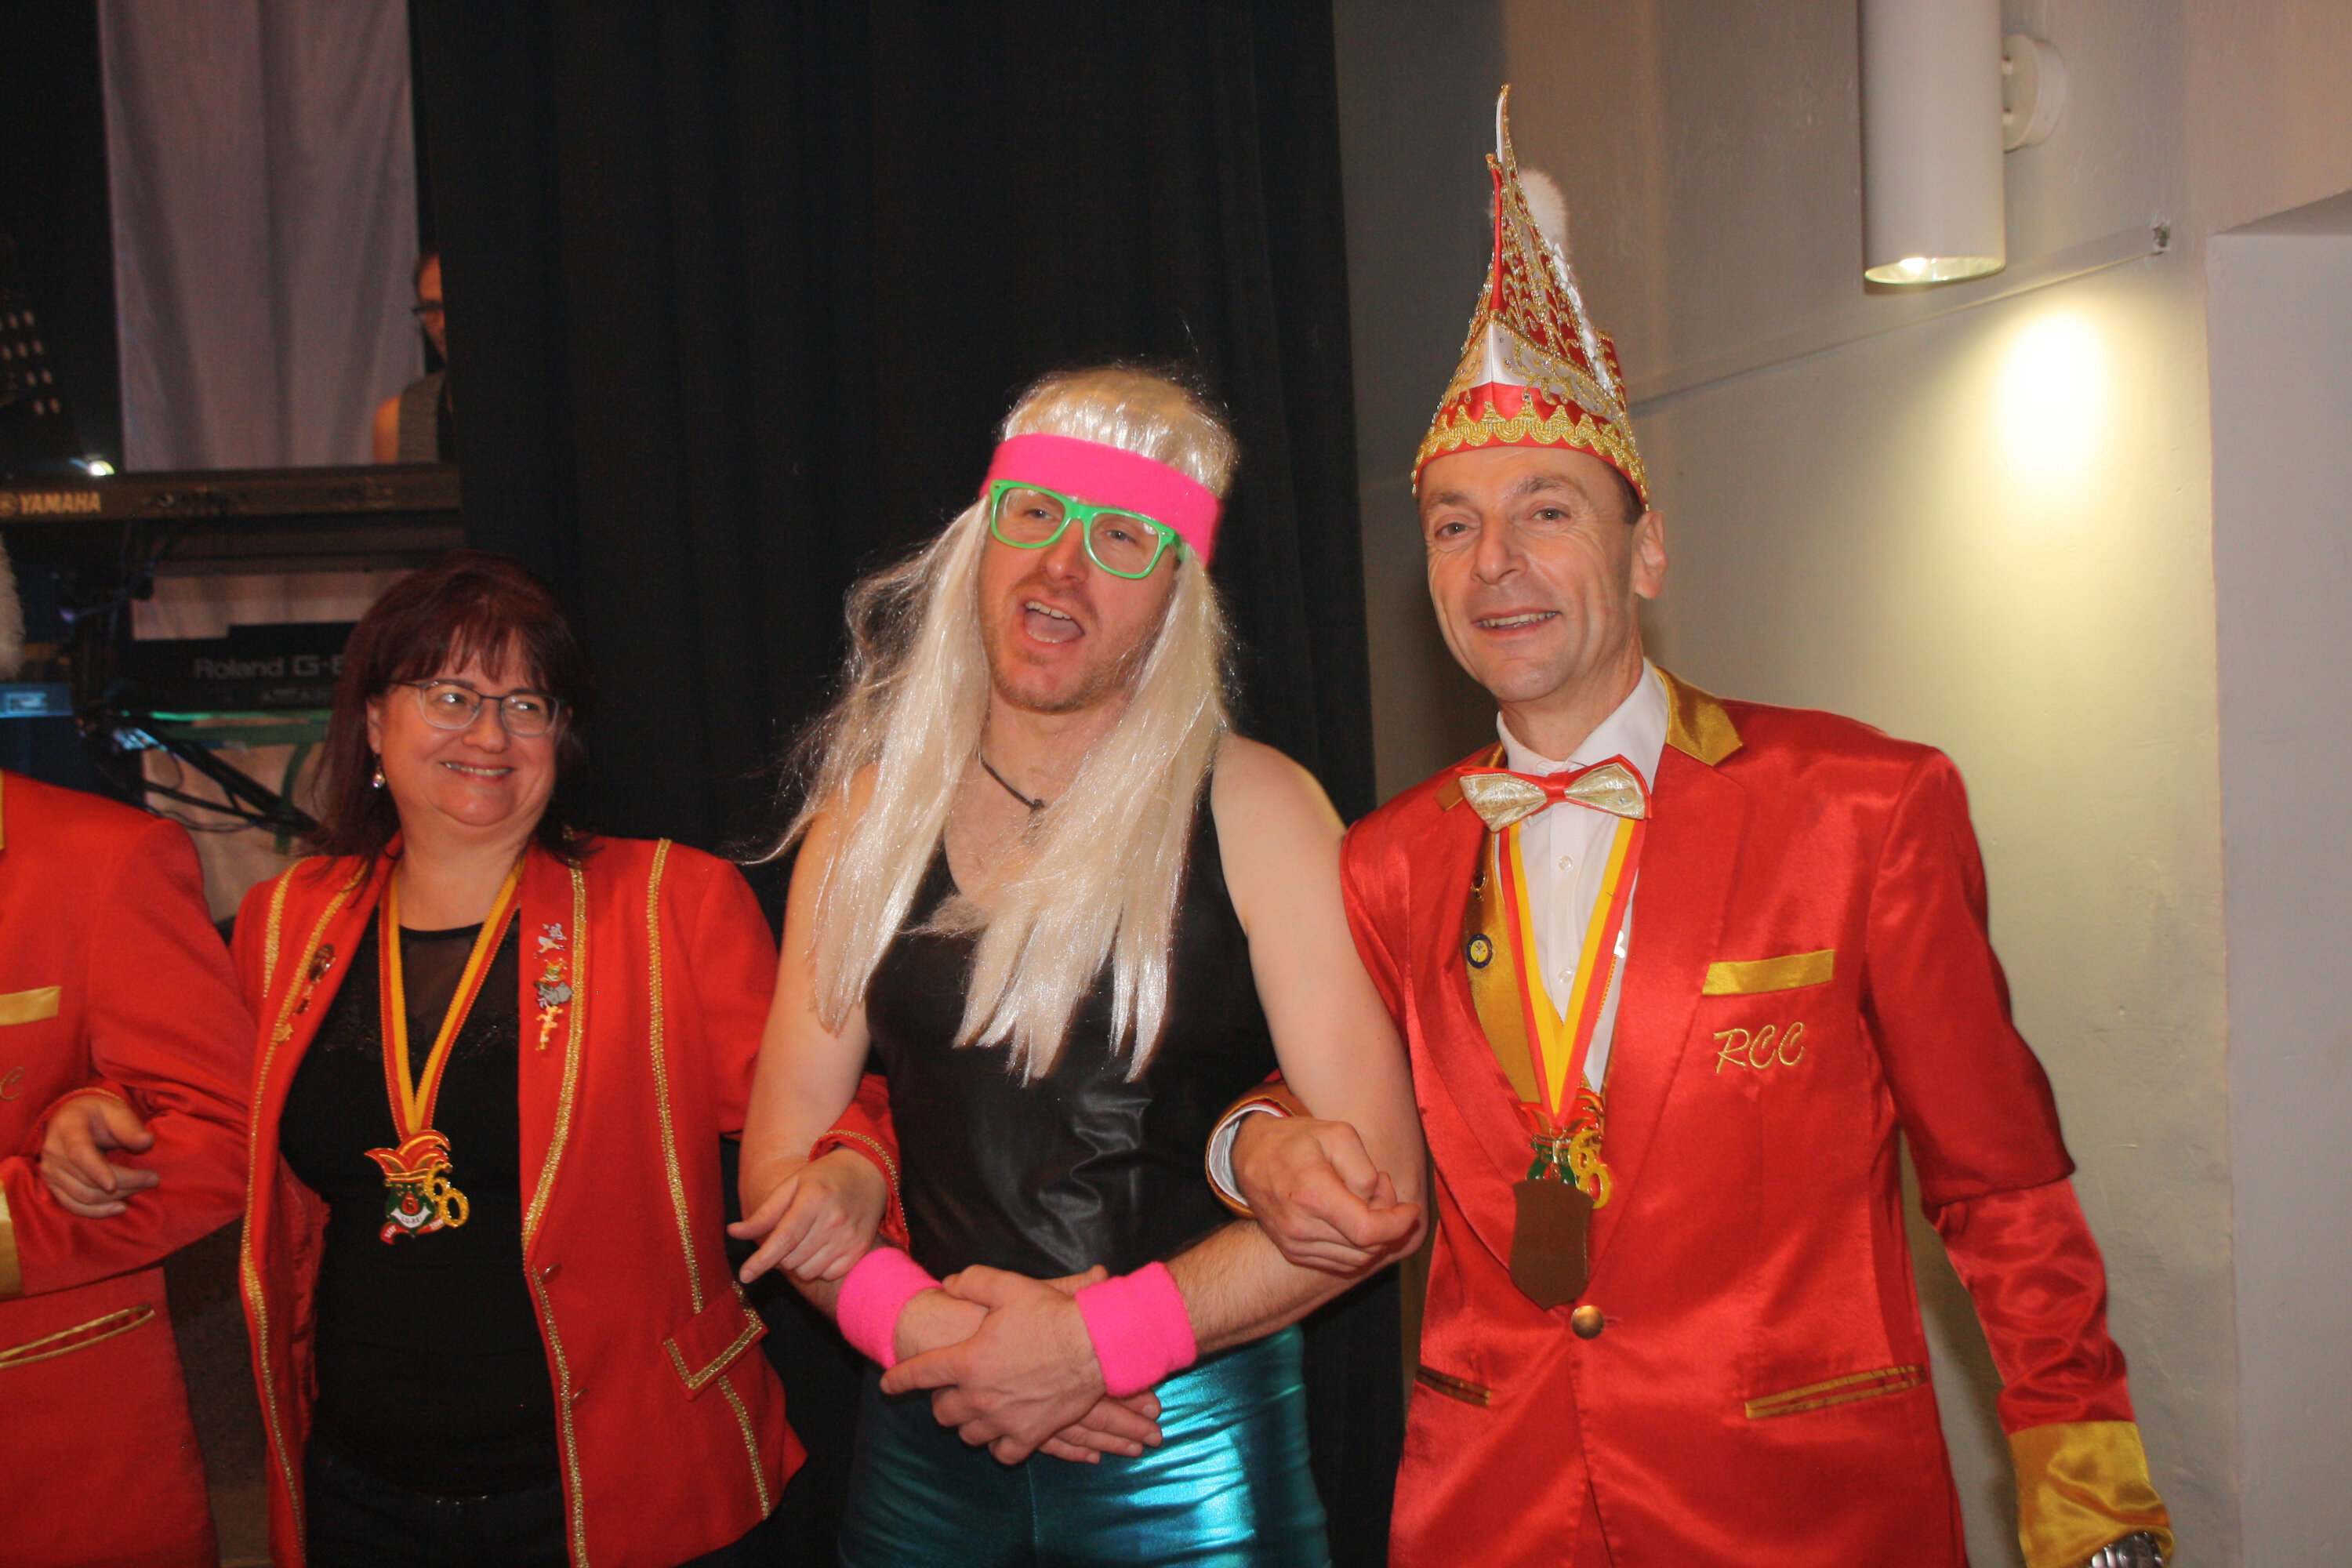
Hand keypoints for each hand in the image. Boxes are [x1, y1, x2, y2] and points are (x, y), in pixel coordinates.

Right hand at [39, 1093, 156, 1218]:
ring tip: (141, 1187)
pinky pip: (73, 1205)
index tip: (115, 1184)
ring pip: (82, 1195)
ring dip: (114, 1197)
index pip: (79, 1153)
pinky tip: (120, 1208)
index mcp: (67, 1127)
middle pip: (85, 1179)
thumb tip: (147, 1142)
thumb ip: (129, 1127)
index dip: (96, 1170)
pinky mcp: (53, 1185)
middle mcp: (53, 1151)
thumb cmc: (99, 1114)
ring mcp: (50, 1171)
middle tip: (152, 1178)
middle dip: (123, 1183)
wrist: (75, 1118)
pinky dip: (96, 1211)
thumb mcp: (116, 1112)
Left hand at [730, 1148, 887, 1282]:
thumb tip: (733, 1232)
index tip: (745, 1276)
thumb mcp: (791, 1185)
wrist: (869, 1172)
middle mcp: (834, 1220)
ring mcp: (849, 1237)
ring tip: (803, 1242)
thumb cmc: (823, 1177)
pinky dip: (818, 1268)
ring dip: (797, 1263)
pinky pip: (828, 1274)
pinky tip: (821, 1248)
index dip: (761, 1260)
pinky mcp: (859, 1249)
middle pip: (792, 1259)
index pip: (783, 1239)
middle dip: (779, 1256)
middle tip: (785, 1238)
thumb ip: (764, 1213)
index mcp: (814, 1199)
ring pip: (808, 1271)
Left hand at [881, 1264, 1113, 1464]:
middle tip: (952, 1390)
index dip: (899, 1380)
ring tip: (976, 1411)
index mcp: (967, 1361)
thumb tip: (948, 1284)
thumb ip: (972, 1282)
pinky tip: (1003, 1433)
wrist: (1095, 1346)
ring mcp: (1004, 1420)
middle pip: (942, 1411)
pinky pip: (1003, 1453)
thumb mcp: (1008, 1286)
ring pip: (968, 1435)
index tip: (888, 1386)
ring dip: (968, 1424)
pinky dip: (998, 1445)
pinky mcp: (1030, 1435)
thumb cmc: (1051, 1315)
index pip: (919, 1374)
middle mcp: (979, 1396)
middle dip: (941, 1401)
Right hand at [1232, 1113, 1422, 1273]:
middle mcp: (1300, 1227)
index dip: (1398, 1224)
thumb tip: (1375, 1200)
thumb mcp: (1337, 1135)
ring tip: (1368, 1202)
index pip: (1368, 1231)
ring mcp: (1294, 1244)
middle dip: (1389, 1226)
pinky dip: (1358, 1248)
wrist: (1251, 1156)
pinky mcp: (1293, 1252)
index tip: (1412, 1210)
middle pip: (1366, 1248)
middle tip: (1385, 1193)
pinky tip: (1355, 1220)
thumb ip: (1364, 1169)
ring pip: (1356, 1260)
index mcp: (1312, 1195)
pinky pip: (1340, 1263)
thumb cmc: (1298, 1140)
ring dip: (1374, 1238)